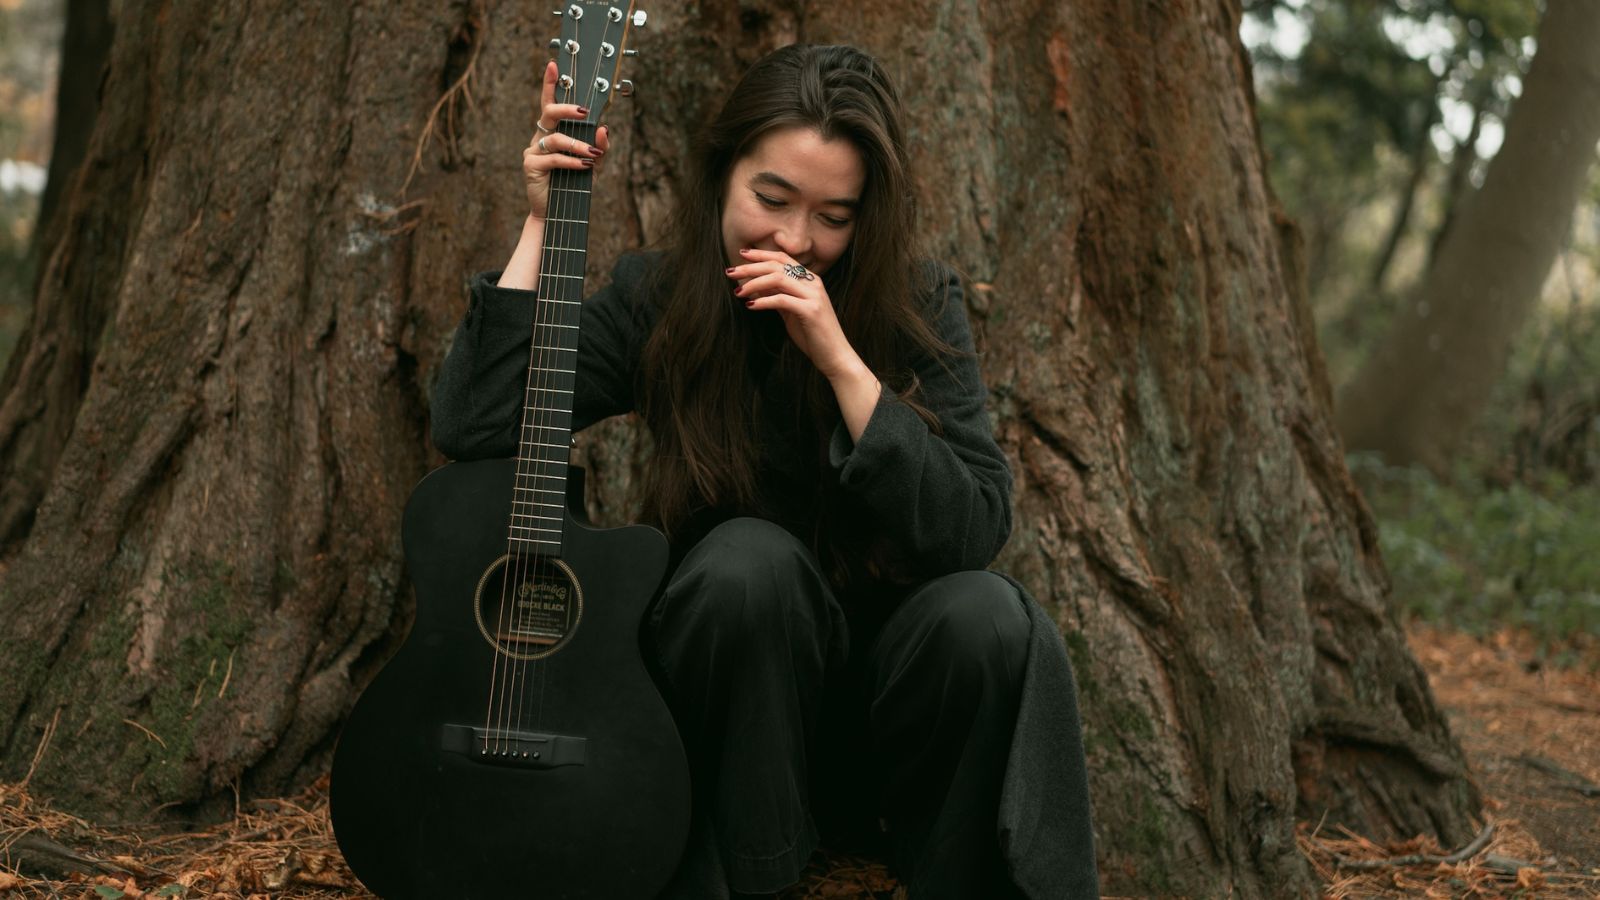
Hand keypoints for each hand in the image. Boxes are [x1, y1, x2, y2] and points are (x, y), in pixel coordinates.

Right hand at [524, 60, 609, 219]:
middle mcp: (540, 137)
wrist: (557, 214)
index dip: (550, 83)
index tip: (554, 64)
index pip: (550, 102)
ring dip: (577, 144)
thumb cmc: (574, 185)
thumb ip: (601, 147)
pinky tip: (584, 166)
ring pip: (556, 138)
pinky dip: (572, 161)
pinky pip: (554, 158)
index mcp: (552, 132)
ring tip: (592, 154)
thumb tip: (605, 128)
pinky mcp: (531, 165)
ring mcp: (533, 150)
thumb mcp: (593, 164)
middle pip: (548, 112)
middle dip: (565, 107)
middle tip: (584, 111)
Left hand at [727, 249, 865, 381]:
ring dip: (753, 283)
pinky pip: (781, 300)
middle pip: (777, 265)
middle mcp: (813, 283)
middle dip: (750, 267)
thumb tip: (757, 284)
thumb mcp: (791, 311)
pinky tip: (750, 305)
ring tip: (738, 291)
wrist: (834, 355)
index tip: (742, 254)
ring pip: (778, 278)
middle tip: (730, 272)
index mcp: (810, 280)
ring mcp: (813, 296)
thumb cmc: (812, 334)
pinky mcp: (810, 310)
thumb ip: (778, 295)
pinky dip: (763, 301)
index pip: (782, 259)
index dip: (761, 254)